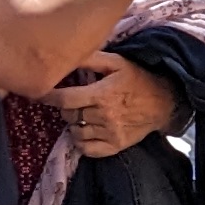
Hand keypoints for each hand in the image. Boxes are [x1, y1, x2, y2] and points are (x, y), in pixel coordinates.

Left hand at [49, 55, 184, 157]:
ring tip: (81, 116)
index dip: (49, 97)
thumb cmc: (137, 78)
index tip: (41, 94)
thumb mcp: (117, 62)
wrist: (164, 101)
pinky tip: (86, 131)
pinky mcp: (115, 146)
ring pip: (76, 133)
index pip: (66, 99)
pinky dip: (81, 142)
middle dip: (65, 108)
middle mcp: (105, 115)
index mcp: (102, 93)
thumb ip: (91, 58)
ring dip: (74, 125)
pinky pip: (87, 149)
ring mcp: (110, 133)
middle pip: (69, 116)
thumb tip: (67, 54)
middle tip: (72, 102)